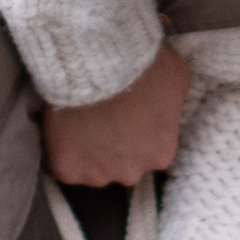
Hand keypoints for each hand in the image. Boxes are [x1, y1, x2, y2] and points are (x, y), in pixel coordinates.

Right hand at [43, 40, 191, 188]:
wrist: (99, 63)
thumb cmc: (143, 67)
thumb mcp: (176, 78)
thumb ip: (173, 102)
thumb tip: (165, 103)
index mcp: (161, 154)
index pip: (150, 152)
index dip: (137, 132)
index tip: (125, 114)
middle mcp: (131, 173)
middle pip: (123, 165)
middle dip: (115, 146)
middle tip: (103, 117)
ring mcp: (98, 175)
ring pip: (93, 168)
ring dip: (88, 151)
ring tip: (82, 121)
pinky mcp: (67, 170)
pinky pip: (64, 166)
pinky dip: (62, 151)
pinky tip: (64, 129)